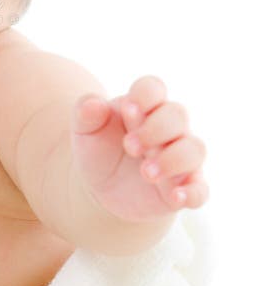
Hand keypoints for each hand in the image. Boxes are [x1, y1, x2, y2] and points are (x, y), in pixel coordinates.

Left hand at [71, 75, 208, 222]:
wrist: (101, 186)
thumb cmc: (98, 148)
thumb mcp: (84, 130)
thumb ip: (85, 113)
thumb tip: (93, 104)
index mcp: (142, 106)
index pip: (154, 88)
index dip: (145, 96)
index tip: (128, 111)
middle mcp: (167, 128)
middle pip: (177, 115)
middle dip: (155, 130)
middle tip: (130, 147)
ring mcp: (179, 157)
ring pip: (194, 149)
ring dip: (172, 160)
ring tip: (146, 172)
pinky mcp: (184, 187)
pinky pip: (201, 189)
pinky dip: (193, 193)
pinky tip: (176, 197)